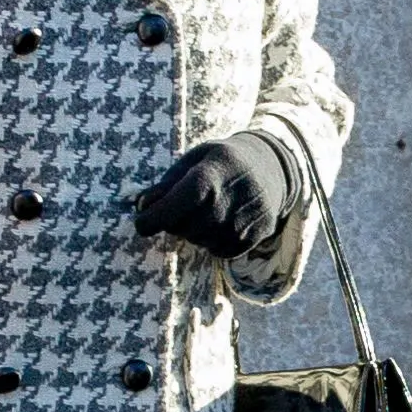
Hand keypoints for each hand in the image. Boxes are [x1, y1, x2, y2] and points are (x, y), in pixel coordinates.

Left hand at [134, 131, 297, 258]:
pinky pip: (216, 250)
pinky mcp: (250, 240)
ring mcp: (241, 224)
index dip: (154, 218)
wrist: (270, 168)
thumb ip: (167, 183)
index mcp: (209, 176)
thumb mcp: (194, 160)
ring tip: (206, 208)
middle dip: (172, 220)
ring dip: (192, 230)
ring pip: (197, 241)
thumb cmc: (221, 162)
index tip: (141, 223)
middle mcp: (226, 203)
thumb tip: (141, 205)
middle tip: (181, 205)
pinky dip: (211, 240)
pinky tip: (220, 220)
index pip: (174, 206)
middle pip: (182, 227)